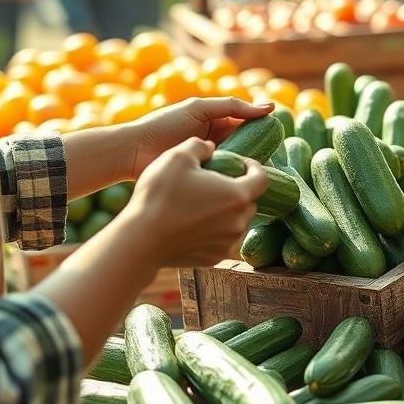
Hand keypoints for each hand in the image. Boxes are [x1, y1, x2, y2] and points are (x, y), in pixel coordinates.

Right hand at [125, 136, 267, 266]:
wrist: (140, 239)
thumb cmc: (161, 194)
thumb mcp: (179, 155)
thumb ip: (200, 145)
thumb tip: (210, 147)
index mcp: (238, 195)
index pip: (262, 179)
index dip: (254, 167)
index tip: (241, 162)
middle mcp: (238, 222)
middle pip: (249, 201)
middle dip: (238, 189)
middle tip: (218, 181)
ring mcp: (226, 243)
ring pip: (236, 222)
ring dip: (226, 211)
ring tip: (204, 201)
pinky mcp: (212, 258)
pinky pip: (221, 239)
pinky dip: (214, 229)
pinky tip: (193, 221)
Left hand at [126, 97, 273, 181]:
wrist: (134, 152)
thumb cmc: (164, 125)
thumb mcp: (199, 109)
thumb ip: (232, 106)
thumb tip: (270, 106)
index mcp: (214, 119)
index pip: (246, 121)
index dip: (263, 127)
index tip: (280, 135)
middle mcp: (214, 139)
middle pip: (245, 143)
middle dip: (259, 150)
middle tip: (276, 160)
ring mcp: (208, 159)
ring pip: (236, 161)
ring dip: (248, 166)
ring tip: (264, 174)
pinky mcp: (201, 177)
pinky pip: (223, 177)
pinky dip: (234, 179)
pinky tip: (246, 185)